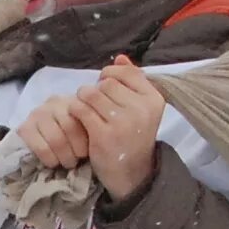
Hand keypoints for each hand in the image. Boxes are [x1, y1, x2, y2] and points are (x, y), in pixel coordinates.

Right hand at [0, 94, 90, 197]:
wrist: (37, 142)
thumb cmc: (71, 136)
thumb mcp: (86, 126)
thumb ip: (93, 124)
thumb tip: (102, 135)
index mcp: (74, 99)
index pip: (84, 116)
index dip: (87, 138)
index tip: (88, 151)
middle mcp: (54, 102)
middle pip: (70, 127)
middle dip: (77, 150)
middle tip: (78, 160)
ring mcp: (37, 113)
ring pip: (57, 139)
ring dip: (65, 157)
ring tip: (68, 163)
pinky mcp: (24, 128)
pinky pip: (41, 148)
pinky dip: (50, 159)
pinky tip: (53, 162)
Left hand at [69, 57, 164, 199]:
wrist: (131, 172)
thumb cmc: (134, 136)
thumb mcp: (141, 108)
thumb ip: (132, 81)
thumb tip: (120, 57)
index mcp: (153, 99)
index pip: (126, 72)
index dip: (111, 74)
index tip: (107, 86)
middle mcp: (140, 109)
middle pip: (106, 83)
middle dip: (96, 89)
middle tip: (96, 103)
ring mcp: (122, 122)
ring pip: (90, 94)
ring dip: (83, 99)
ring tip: (87, 109)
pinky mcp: (102, 134)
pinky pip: (80, 109)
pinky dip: (75, 111)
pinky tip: (79, 118)